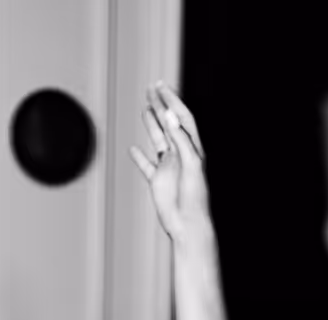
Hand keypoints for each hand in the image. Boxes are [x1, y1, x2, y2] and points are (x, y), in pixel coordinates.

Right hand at [130, 82, 212, 246]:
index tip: (161, 87)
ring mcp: (169, 167)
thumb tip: (169, 114)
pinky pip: (147, 165)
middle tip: (151, 88)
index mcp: (192, 148)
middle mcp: (180, 154)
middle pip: (169, 124)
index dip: (172, 101)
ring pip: (158, 140)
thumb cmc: (194, 195)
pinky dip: (139, 157)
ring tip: (145, 108)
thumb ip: (180, 138)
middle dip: (160, 105)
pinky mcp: (157, 181)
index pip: (181, 118)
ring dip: (151, 124)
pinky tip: (133, 149)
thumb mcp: (190, 163)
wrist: (187, 223)